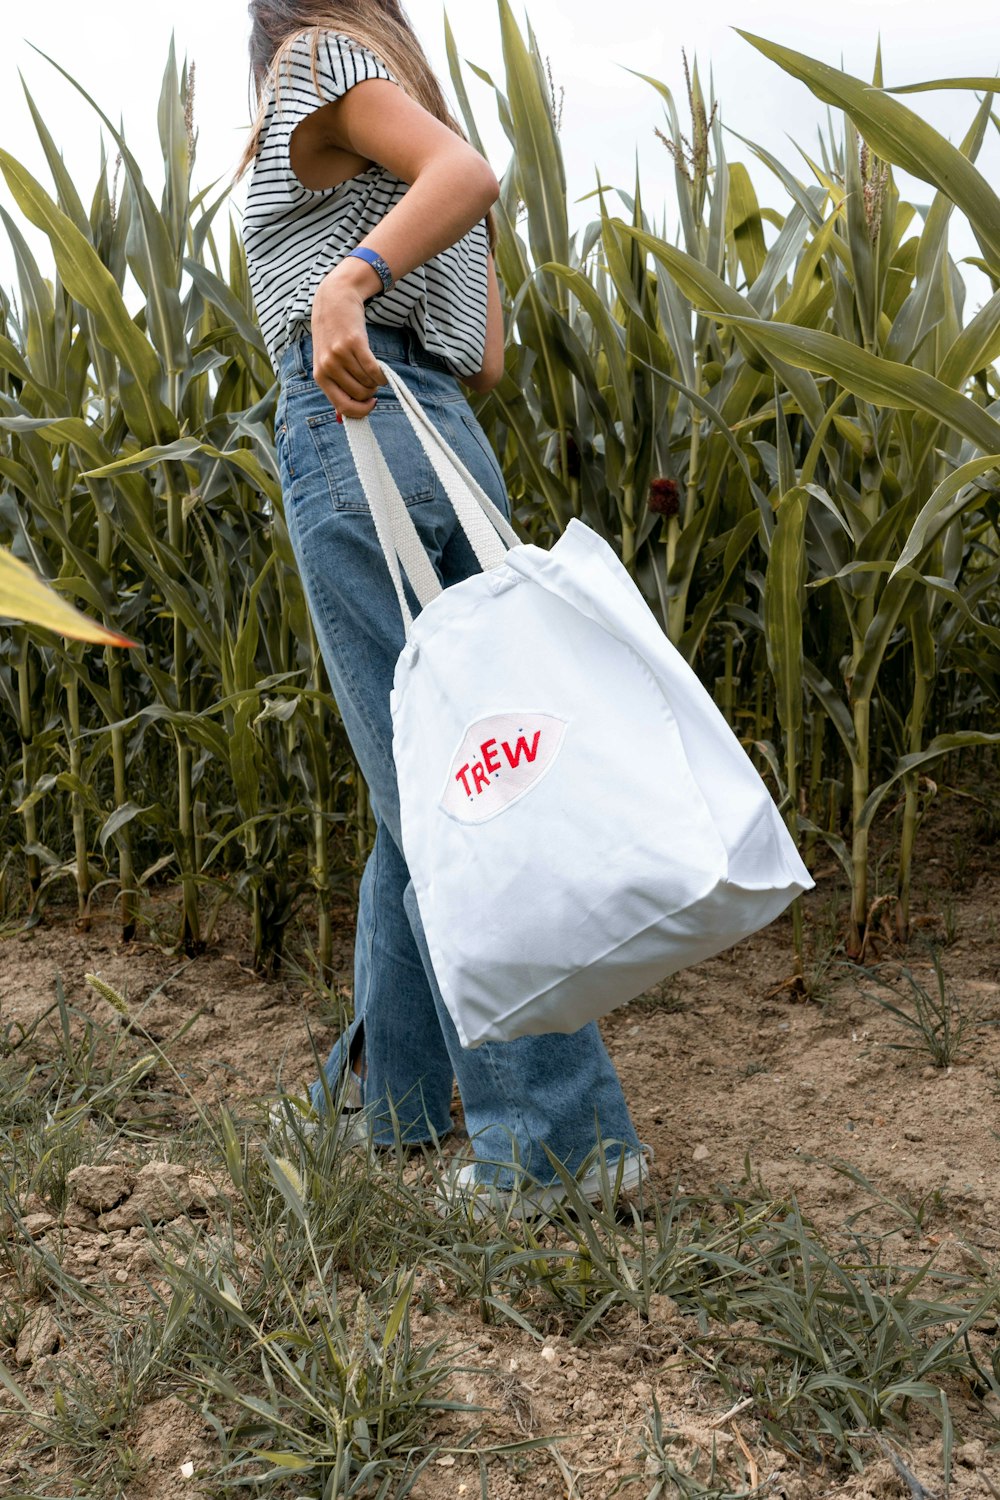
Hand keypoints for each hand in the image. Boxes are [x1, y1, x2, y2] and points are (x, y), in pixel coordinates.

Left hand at [310, 264, 385, 418]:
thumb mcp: (326, 362)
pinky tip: (382, 371)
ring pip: (369, 383)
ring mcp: (340, 355)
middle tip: (372, 383)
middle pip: (360, 396)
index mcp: (320, 376)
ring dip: (376, 381)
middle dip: (371, 393)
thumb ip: (335, 386)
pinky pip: (375, 370)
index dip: (361, 411)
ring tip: (372, 371)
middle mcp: (328, 367)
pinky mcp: (355, 343)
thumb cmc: (332, 335)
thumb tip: (345, 417)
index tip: (370, 405)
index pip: (343, 407)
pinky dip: (383, 374)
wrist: (334, 301)